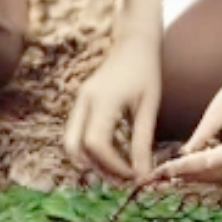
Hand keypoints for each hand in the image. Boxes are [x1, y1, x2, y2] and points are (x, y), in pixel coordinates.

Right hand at [64, 31, 163, 179]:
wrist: (133, 42)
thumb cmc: (146, 71)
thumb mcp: (148, 107)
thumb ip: (142, 141)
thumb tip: (142, 175)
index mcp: (103, 101)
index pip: (97, 144)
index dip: (113, 165)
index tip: (133, 175)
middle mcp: (84, 101)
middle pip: (75, 147)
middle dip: (96, 168)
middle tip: (121, 178)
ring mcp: (79, 101)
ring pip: (72, 143)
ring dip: (91, 161)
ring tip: (117, 170)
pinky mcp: (81, 103)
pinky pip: (77, 133)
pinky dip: (90, 149)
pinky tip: (113, 154)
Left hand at [153, 60, 221, 186]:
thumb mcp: (221, 106)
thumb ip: (203, 133)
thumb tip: (183, 154)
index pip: (211, 162)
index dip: (185, 168)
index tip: (164, 170)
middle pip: (221, 176)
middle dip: (192, 177)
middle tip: (165, 175)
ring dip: (206, 178)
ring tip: (179, 174)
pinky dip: (220, 173)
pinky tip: (201, 169)